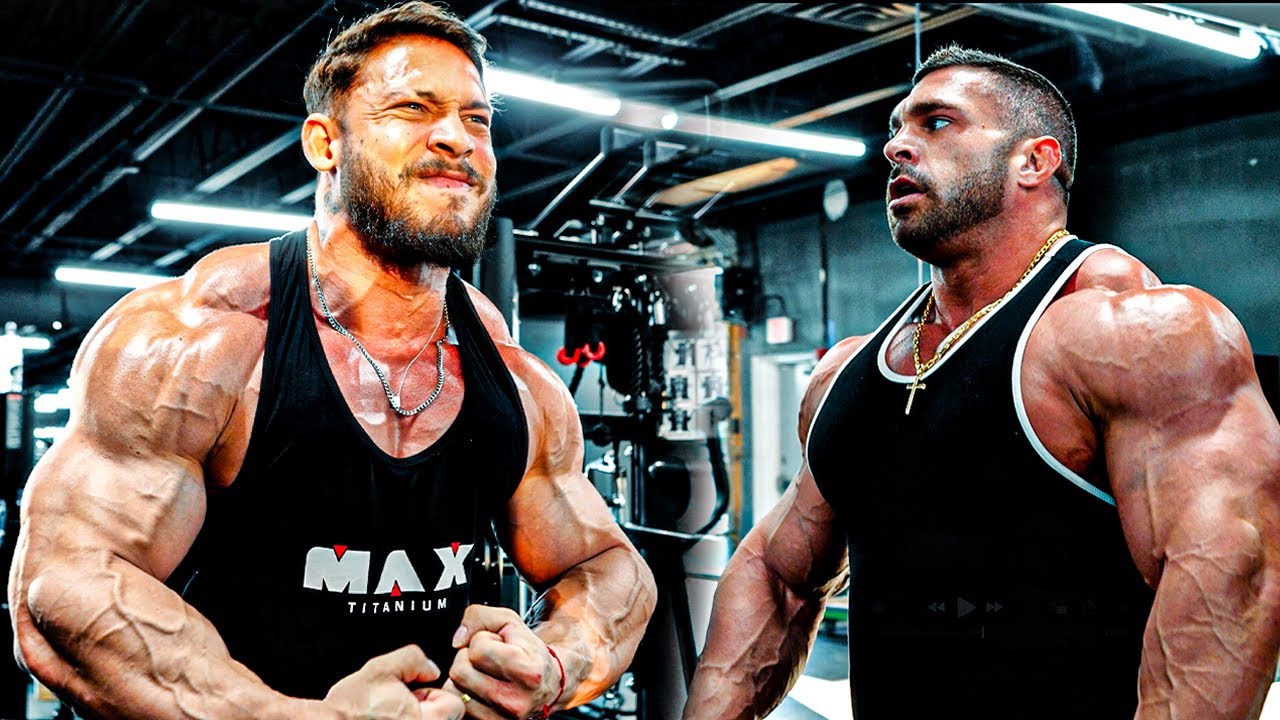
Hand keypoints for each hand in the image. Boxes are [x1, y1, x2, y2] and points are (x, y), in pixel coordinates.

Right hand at [324, 645, 464, 719]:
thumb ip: (414, 659)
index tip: (416, 693)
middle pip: (446, 719)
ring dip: (418, 716)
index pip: (455, 706)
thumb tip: (431, 670)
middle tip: (403, 704)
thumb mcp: (382, 668)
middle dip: (429, 707)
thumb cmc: (351, 706)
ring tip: (393, 714)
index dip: (436, 694)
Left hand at [447, 605, 562, 718]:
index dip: (482, 640)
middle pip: (460, 672)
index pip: (477, 651)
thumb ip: (480, 617)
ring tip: (485, 674)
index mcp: (528, 672)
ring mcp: (502, 719)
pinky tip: (480, 690)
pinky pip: (458, 707)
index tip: (496, 643)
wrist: (548, 683)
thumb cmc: (529, 652)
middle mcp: (516, 701)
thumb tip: (457, 640)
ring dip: (464, 679)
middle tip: (487, 659)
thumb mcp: (510, 622)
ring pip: (454, 691)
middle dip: (468, 659)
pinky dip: (463, 695)